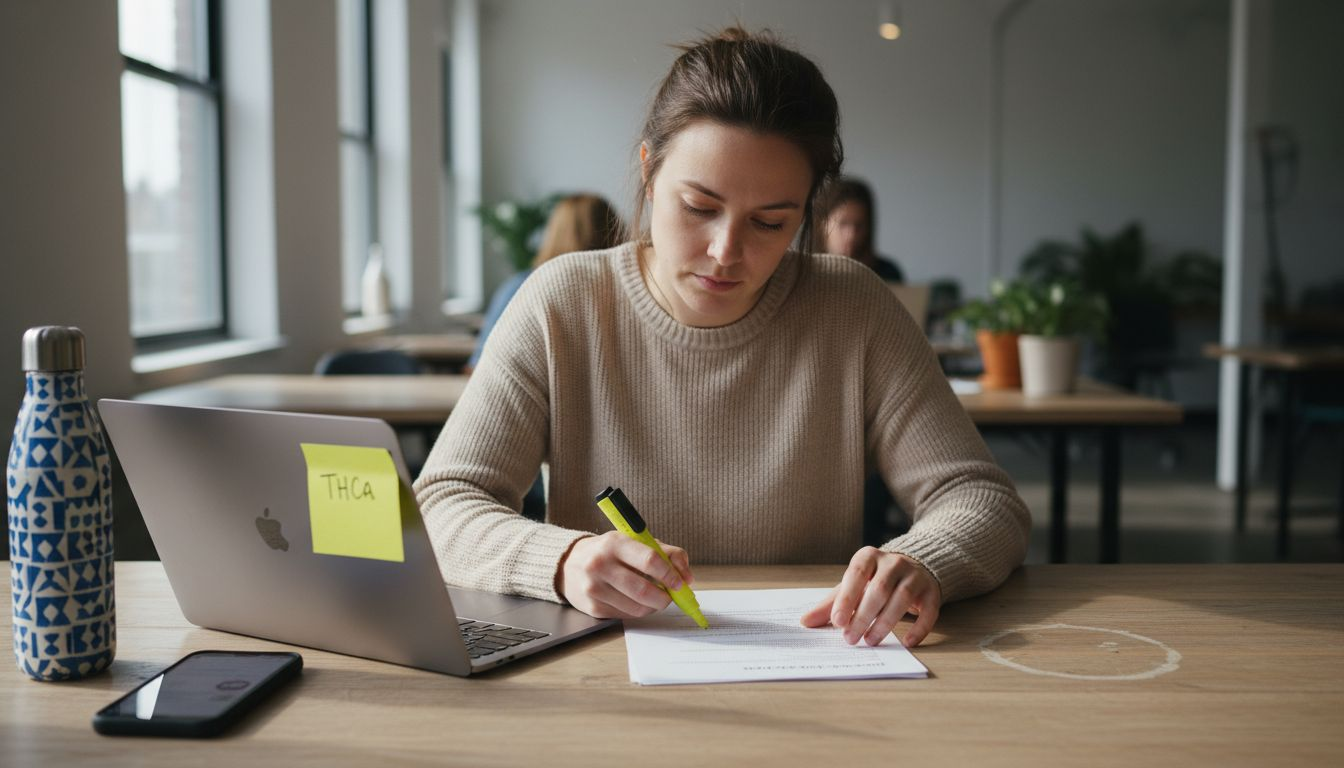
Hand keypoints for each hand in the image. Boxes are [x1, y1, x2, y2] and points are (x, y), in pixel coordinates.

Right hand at [556, 532, 694, 618]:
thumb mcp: (636, 542)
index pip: (650, 560)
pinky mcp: (592, 607)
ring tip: (654, 598)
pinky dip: (638, 611)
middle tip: (670, 596)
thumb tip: (688, 578)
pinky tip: (636, 601)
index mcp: (615, 543)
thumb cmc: (610, 552)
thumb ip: (667, 554)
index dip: (670, 574)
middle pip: (644, 590)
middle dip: (664, 597)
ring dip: (653, 606)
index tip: (679, 583)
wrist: (569, 564)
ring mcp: (594, 588)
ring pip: (637, 607)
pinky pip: (626, 616)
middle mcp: (600, 565)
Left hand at [800, 547, 940, 646]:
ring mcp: (915, 576)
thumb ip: (831, 604)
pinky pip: (929, 611)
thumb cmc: (875, 580)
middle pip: (879, 589)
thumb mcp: (852, 587)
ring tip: (870, 641)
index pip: (857, 575)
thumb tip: (805, 622)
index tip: (837, 622)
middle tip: (851, 639)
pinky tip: (908, 643)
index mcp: (869, 557)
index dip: (847, 598)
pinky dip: (919, 628)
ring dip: (885, 623)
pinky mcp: (932, 592)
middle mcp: (894, 562)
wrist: (914, 568)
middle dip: (864, 616)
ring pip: (902, 599)